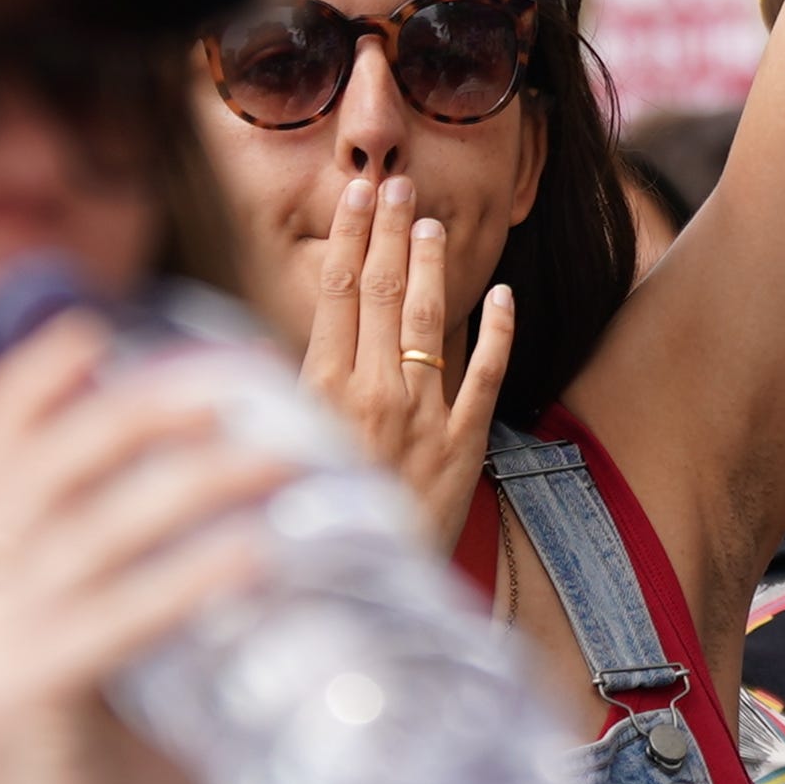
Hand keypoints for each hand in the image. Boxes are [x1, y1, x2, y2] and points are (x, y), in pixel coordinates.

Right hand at [0, 319, 290, 783]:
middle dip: (133, 409)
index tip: (94, 326)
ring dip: (185, 483)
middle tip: (231, 381)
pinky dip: (183, 581)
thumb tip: (280, 568)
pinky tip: (251, 558)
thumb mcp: (136, 704)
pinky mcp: (19, 716)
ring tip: (278, 457)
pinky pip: (108, 625)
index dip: (29, 388)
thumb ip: (174, 634)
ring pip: (80, 534)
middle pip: (37, 472)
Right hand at [297, 158, 517, 530]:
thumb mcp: (282, 457)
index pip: (334, 295)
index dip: (347, 238)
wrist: (360, 601)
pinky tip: (503, 293)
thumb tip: (281, 343)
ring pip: (430, 321)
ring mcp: (423, 417)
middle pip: (381, 293)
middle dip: (389, 233)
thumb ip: (289, 398)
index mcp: (321, 395)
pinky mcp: (464, 445)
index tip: (353, 194)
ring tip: (431, 223)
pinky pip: (485, 376)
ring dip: (431, 265)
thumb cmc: (309, 528)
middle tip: (395, 183)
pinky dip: (497, 331)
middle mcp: (373, 396)